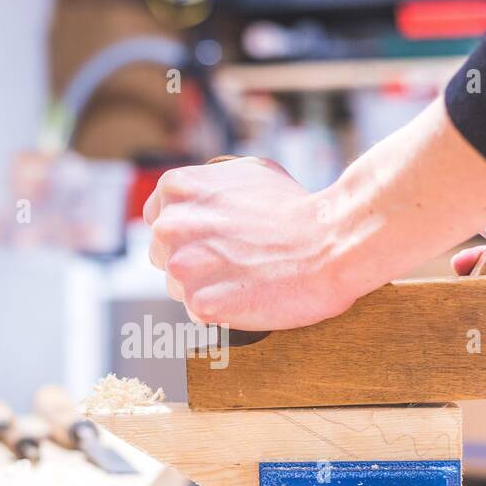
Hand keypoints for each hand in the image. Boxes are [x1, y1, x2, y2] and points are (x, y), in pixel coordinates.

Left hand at [145, 156, 357, 329]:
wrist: (328, 243)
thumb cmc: (294, 208)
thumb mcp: (247, 172)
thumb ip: (209, 184)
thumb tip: (195, 196)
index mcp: (176, 189)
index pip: (158, 220)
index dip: (187, 234)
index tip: (212, 240)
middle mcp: (169, 226)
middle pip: (163, 256)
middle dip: (193, 261)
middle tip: (234, 261)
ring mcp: (182, 267)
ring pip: (179, 287)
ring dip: (206, 287)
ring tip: (245, 277)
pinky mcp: (200, 303)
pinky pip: (199, 313)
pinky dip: (221, 310)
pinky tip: (247, 296)